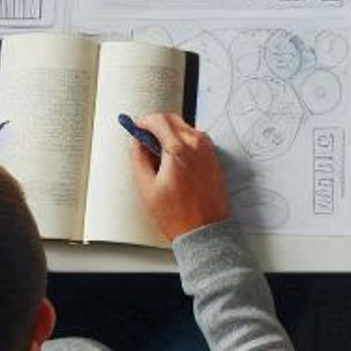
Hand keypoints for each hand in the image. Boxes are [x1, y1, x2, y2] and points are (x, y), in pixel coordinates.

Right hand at [127, 110, 231, 241]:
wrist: (205, 230)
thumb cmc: (177, 215)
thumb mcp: (147, 188)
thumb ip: (139, 159)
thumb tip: (136, 142)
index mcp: (178, 149)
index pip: (159, 120)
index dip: (144, 121)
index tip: (137, 127)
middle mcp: (196, 144)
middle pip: (173, 119)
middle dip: (156, 125)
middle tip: (145, 140)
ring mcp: (208, 149)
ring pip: (184, 128)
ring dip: (170, 133)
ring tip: (160, 157)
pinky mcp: (214, 157)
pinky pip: (195, 139)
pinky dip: (183, 142)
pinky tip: (175, 162)